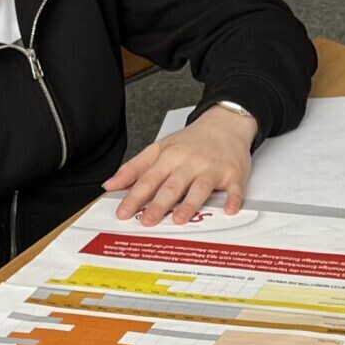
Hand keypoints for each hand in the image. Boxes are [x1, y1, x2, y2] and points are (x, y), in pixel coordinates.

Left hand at [102, 105, 256, 225]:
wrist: (225, 124)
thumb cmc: (192, 141)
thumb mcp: (159, 149)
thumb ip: (134, 168)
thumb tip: (110, 184)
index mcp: (169, 157)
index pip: (148, 179)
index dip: (134, 197)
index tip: (123, 213)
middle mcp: (190, 163)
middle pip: (172, 185)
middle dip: (158, 204)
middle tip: (147, 221)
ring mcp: (212, 168)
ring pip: (200, 187)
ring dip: (190, 204)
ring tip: (179, 218)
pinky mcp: (233, 173)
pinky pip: (234, 188)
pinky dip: (233, 199)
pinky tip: (229, 210)